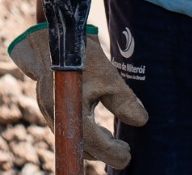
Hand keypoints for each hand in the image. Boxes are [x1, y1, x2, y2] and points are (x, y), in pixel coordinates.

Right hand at [8, 24, 147, 168]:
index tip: (128, 156)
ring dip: (93, 143)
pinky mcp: (50, 104)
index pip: (92, 143)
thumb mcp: (107, 75)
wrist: (52, 35)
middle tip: (125, 150)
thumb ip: (124, 100)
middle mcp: (55, 113)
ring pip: (73, 137)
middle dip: (103, 151)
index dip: (111, 153)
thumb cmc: (80, 54)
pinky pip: (67, 126)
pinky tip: (97, 128)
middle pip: (80, 144)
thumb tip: (141, 121)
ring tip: (114, 140)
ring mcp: (50, 110)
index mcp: (69, 109)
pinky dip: (83, 132)